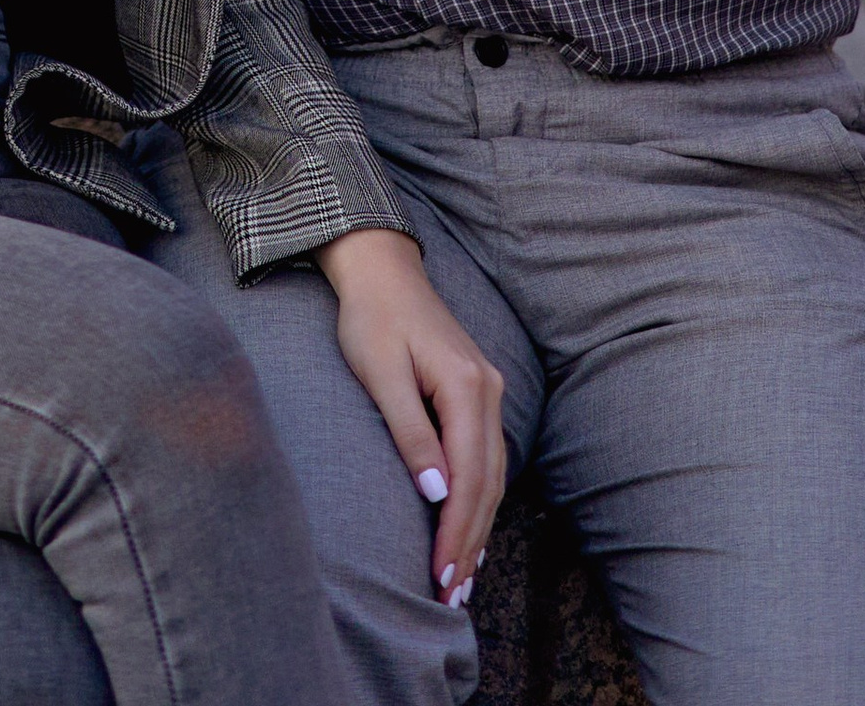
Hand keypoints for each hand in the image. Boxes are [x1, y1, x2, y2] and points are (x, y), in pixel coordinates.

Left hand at [316, 227, 506, 606]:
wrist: (381, 268)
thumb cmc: (372, 318)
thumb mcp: (380, 372)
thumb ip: (410, 430)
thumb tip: (436, 491)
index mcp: (467, 385)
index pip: (469, 475)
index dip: (456, 531)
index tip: (441, 577)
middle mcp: (489, 391)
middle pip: (487, 483)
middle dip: (470, 543)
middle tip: (451, 597)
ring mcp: (488, 392)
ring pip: (492, 476)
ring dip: (477, 529)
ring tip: (461, 581)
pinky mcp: (477, 395)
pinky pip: (486, 459)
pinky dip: (479, 500)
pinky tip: (467, 531)